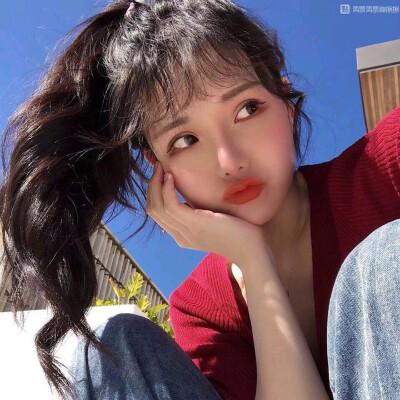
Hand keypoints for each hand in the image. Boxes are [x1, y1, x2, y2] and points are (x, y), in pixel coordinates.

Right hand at [145, 161, 268, 265]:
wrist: (252, 249)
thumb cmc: (239, 232)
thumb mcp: (213, 221)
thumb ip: (200, 212)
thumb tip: (192, 195)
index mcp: (182, 236)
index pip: (157, 214)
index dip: (154, 192)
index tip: (160, 174)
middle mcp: (180, 236)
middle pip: (152, 209)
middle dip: (151, 185)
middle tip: (157, 166)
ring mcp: (185, 232)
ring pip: (156, 207)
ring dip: (155, 183)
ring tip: (161, 167)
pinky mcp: (194, 224)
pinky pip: (170, 205)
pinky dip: (166, 188)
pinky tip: (170, 176)